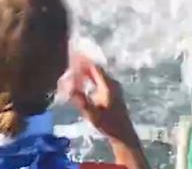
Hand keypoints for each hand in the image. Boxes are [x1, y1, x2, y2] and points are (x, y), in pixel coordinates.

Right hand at [62, 53, 148, 168]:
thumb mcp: (92, 115)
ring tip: (72, 72)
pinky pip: (99, 80)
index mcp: (108, 86)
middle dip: (83, 66)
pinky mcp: (112, 92)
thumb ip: (81, 102)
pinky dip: (90, 78)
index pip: (95, 67)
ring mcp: (113, 87)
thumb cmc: (108, 125)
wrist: (122, 133)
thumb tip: (69, 89)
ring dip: (86, 72)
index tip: (72, 58)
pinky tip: (81, 82)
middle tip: (69, 64)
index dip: (83, 61)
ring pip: (98, 75)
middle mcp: (112, 83)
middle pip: (96, 69)